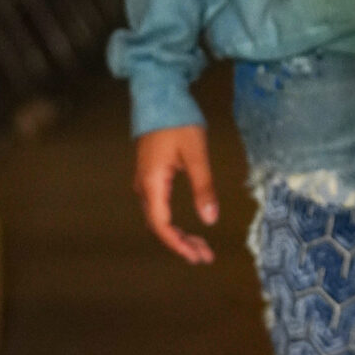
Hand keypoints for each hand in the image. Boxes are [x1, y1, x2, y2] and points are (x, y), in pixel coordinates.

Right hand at [134, 123, 219, 264]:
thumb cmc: (178, 123)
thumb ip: (204, 187)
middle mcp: (144, 187)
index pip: (161, 225)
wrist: (159, 97)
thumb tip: (210, 220)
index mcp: (153, 183)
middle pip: (158, 226)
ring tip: (200, 247)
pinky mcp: (150, 177)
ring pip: (158, 218)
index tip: (197, 256)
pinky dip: (173, 222)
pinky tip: (188, 228)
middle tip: (205, 256)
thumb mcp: (197, 154)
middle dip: (181, 244)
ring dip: (178, 235)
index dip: (178, 244)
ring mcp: (145, 182)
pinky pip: (159, 208)